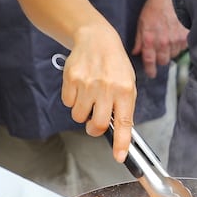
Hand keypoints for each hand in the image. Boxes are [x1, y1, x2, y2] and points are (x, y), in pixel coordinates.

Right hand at [61, 27, 138, 159]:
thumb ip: (124, 106)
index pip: (124, 122)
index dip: (121, 142)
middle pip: (97, 125)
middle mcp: (107, 88)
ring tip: (89, 96)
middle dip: (94, 128)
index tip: (119, 156)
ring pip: (79, 116)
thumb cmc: (114, 65)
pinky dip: (72, 100)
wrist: (96, 39)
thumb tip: (120, 133)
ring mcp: (88, 83)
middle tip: (95, 121)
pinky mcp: (71, 79)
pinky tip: (80, 86)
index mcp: (125, 90)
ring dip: (82, 112)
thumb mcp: (128, 83)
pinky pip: (68, 103)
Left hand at [131, 0, 187, 78]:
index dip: (150, 70)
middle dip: (161, 59)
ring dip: (170, 51)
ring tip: (168, 41)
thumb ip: (139, 40)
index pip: (149, 61)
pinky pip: (183, 47)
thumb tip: (136, 52)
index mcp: (150, 39)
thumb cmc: (154, 6)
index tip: (151, 74)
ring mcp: (176, 40)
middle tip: (160, 53)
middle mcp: (163, 42)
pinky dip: (180, 44)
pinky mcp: (186, 36)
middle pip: (164, 61)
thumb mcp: (141, 22)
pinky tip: (176, 36)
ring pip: (174, 55)